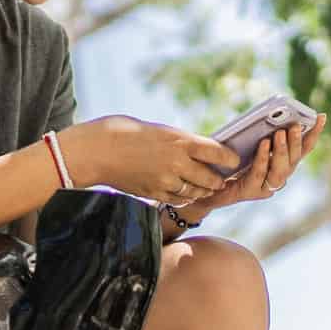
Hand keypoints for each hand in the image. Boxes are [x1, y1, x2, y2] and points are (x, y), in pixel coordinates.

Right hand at [56, 116, 237, 204]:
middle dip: (217, 179)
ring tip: (205, 187)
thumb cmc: (124, 132)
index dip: (230, 158)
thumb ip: (179, 142)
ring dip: (202, 190)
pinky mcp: (154, 193)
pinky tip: (185, 192)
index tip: (234, 160)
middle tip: (221, 178)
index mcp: (180, 141)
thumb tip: (197, 149)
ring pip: (195, 192)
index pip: (217, 152)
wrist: (96, 151)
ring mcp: (165, 181)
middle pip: (210, 178)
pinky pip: (178, 199)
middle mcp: (177, 162)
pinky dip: (184, 197)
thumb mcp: (159, 130)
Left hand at [195, 115, 324, 214]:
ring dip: (282, 150)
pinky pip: (259, 173)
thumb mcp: (250, 144)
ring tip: (281, 133)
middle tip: (295, 125)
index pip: (302, 150)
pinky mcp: (252, 192)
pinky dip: (263, 158)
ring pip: (281, 170)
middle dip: (296, 141)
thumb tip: (273, 117)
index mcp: (282, 165)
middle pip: (294, 160)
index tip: (320, 117)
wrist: (209, 186)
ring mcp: (267, 187)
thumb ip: (264, 135)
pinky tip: (263, 144)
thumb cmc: (231, 162)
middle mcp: (279, 177)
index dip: (313, 134)